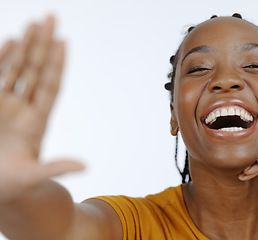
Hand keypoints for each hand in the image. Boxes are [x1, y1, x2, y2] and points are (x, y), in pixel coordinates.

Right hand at [0, 16, 82, 202]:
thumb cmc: (13, 185)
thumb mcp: (33, 178)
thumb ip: (55, 169)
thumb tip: (85, 167)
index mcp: (37, 123)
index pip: (49, 87)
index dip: (56, 65)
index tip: (64, 42)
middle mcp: (24, 109)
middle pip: (37, 70)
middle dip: (44, 45)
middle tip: (52, 18)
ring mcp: (6, 106)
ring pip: (19, 69)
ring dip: (26, 46)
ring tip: (35, 23)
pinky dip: (3, 59)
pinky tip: (12, 41)